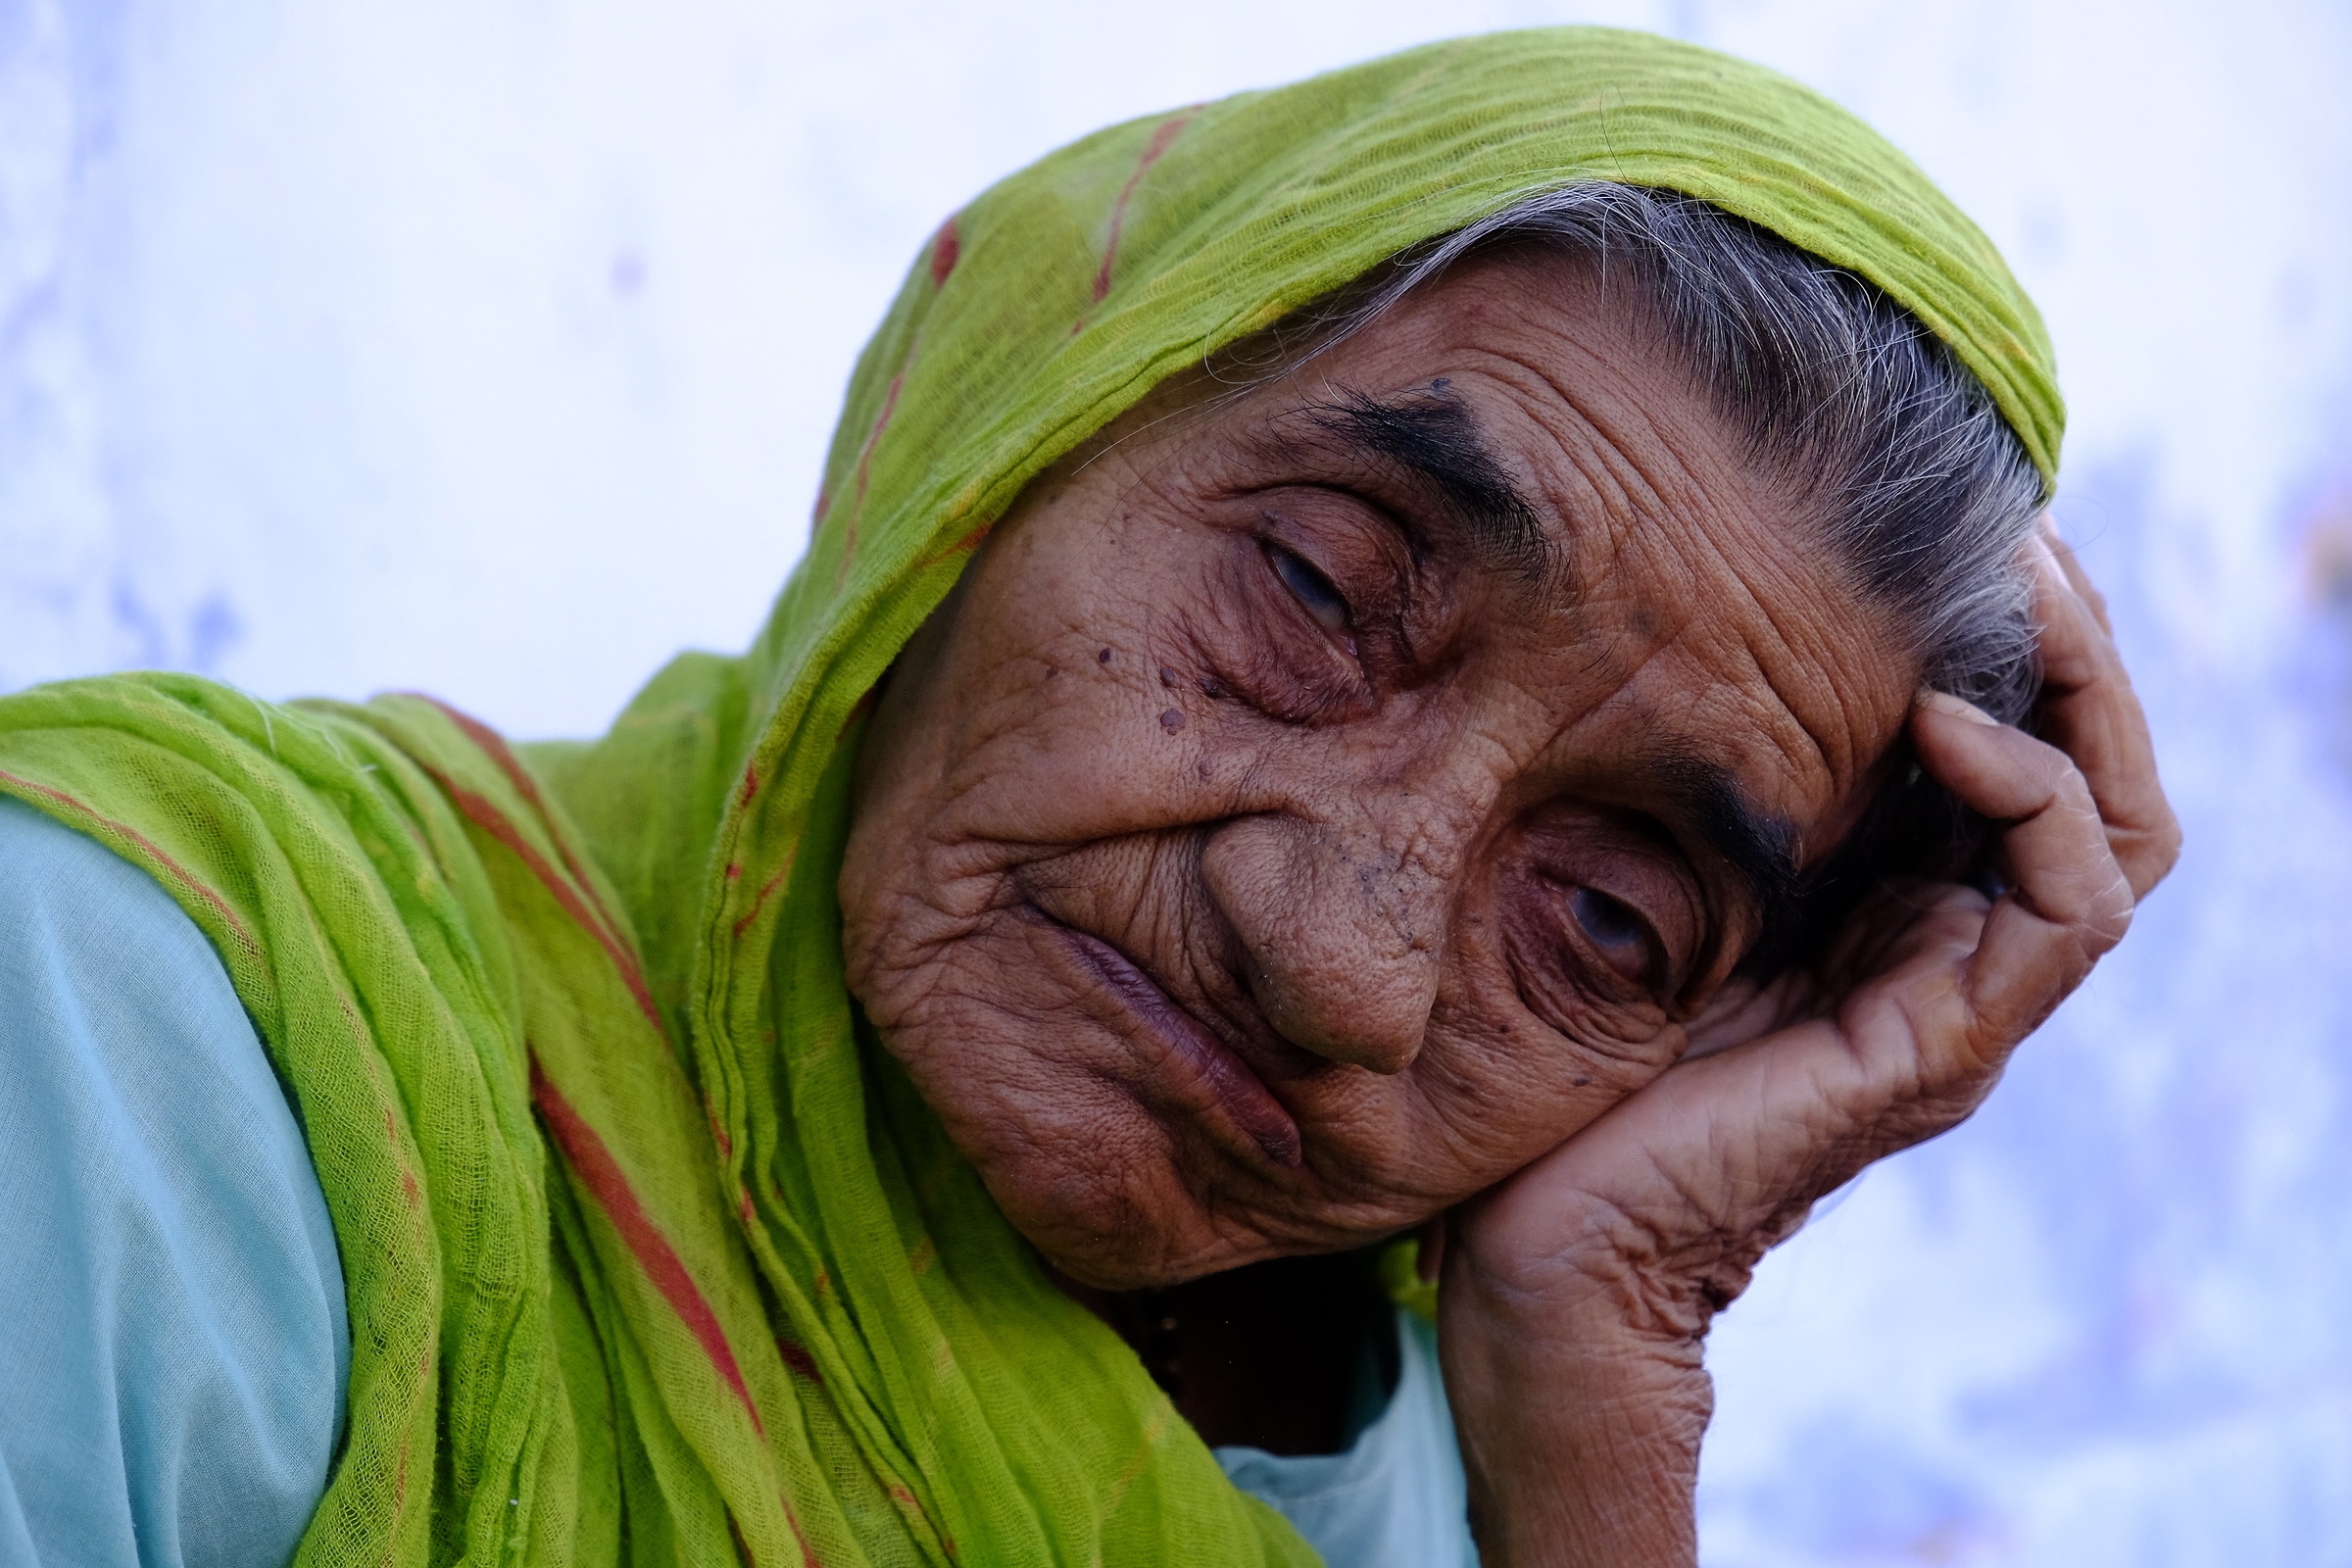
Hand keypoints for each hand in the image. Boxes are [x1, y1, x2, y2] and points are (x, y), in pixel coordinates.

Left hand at [1435, 520, 2181, 1566]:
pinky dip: (2030, 792)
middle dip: (2075, 643)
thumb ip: (1720, 797)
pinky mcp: (1940, 1050)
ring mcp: (1956, 1009)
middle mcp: (1945, 957)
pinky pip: (2067, 903)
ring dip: (2084, 692)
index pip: (2020, 762)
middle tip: (2023, 526)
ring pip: (2118, 829)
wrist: (1538, 1242)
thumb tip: (1707, 639)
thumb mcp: (1652, 879)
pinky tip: (1944, 716)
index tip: (1960, 531)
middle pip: (2096, 780)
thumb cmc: (1564, 1058)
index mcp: (1888, 916)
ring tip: (2021, 581)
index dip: (2016, 642)